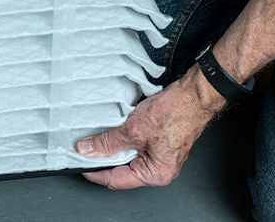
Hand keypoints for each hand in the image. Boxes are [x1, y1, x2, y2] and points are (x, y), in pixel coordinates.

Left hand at [77, 65, 225, 188]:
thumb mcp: (133, 129)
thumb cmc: (176, 112)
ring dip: (115, 145)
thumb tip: (88, 150)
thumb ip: (107, 143)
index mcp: (155, 174)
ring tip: (104, 133)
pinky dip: (125, 137)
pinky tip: (118, 127)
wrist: (194, 94)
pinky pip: (137, 144)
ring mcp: (161, 155)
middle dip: (104, 157)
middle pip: (122, 168)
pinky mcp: (161, 141)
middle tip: (87, 146)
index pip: (116, 180)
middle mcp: (160, 169)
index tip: (80, 163)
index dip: (95, 171)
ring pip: (129, 154)